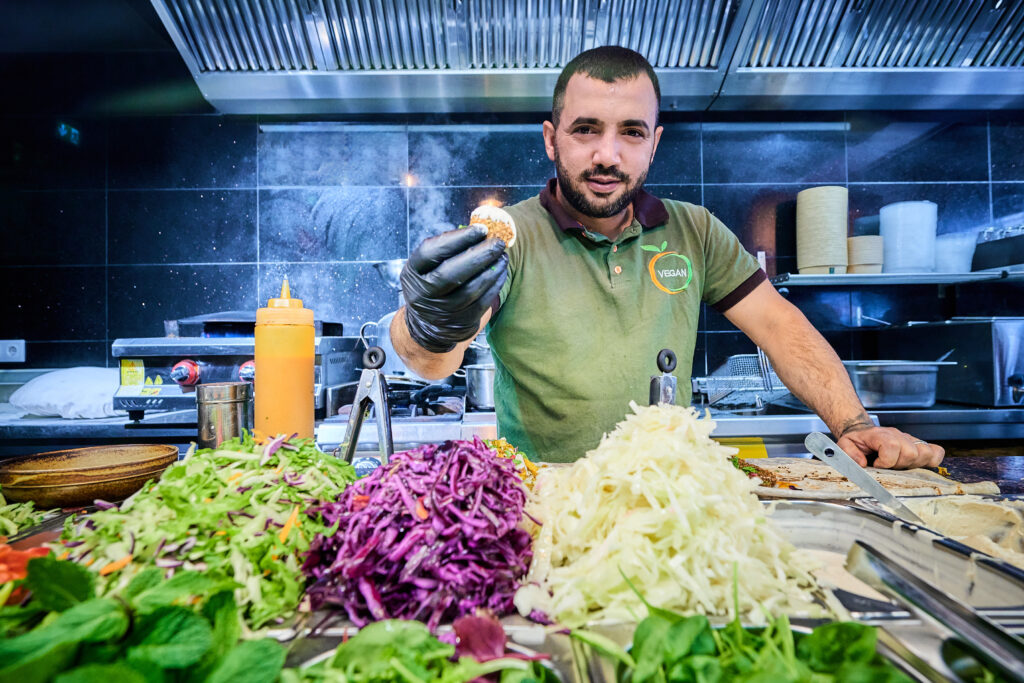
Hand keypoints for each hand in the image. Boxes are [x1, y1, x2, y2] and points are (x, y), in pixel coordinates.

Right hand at [401, 225, 508, 352]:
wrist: (427, 325)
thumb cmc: (432, 284)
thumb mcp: (426, 267)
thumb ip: (446, 249)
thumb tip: (480, 231)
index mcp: (413, 273)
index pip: (430, 252)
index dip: (457, 239)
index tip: (481, 229)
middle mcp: (424, 293)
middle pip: (451, 273)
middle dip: (479, 254)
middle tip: (498, 241)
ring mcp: (442, 311)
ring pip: (470, 289)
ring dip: (491, 270)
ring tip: (502, 255)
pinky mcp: (461, 322)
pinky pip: (482, 302)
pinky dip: (495, 284)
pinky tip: (501, 271)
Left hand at [837, 426, 944, 469]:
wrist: (863, 432)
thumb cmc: (857, 440)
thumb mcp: (845, 445)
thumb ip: (849, 453)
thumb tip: (862, 463)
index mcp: (880, 435)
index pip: (892, 446)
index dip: (886, 461)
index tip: (878, 465)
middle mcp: (899, 436)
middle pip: (912, 453)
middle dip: (900, 466)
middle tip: (889, 467)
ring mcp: (910, 440)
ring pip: (926, 453)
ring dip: (915, 465)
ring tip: (901, 467)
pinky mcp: (919, 445)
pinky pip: (936, 452)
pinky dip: (931, 461)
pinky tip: (917, 466)